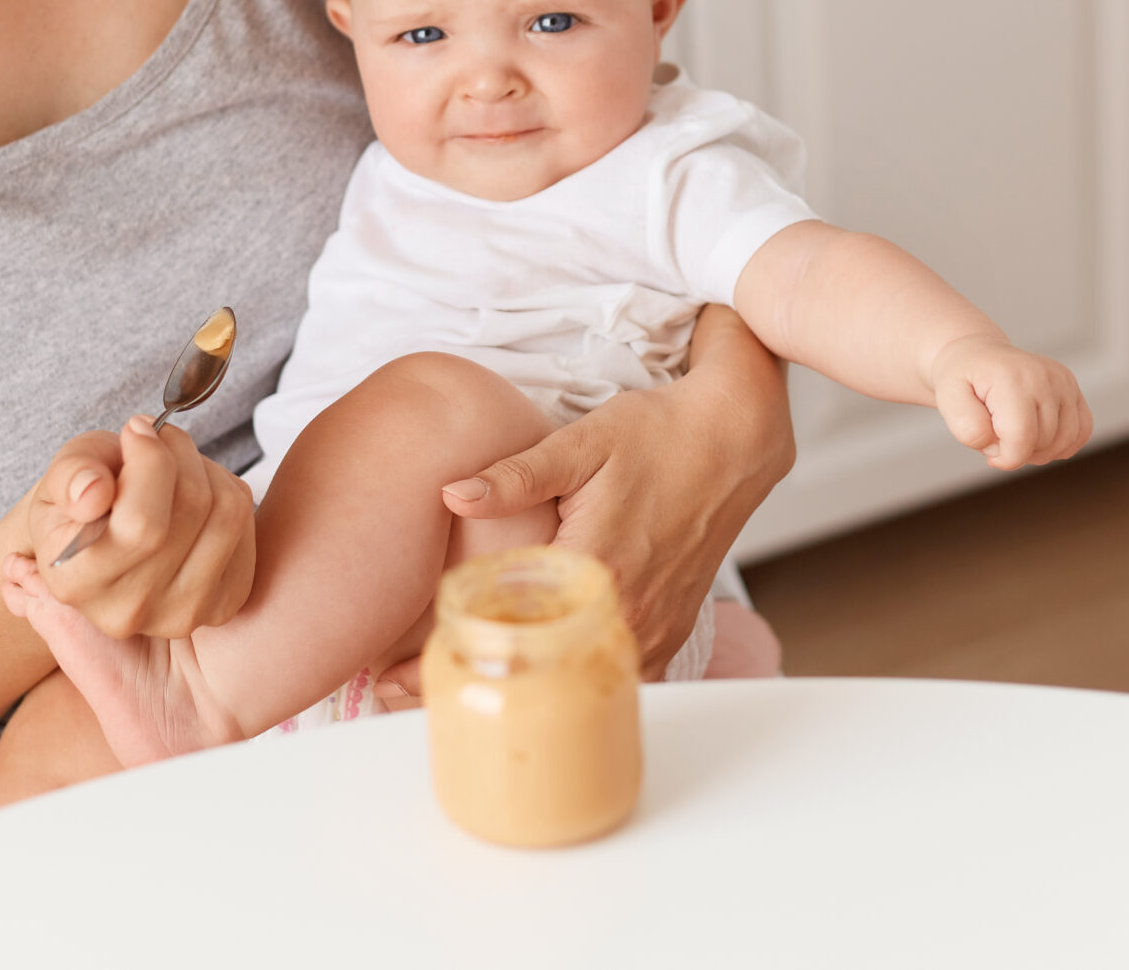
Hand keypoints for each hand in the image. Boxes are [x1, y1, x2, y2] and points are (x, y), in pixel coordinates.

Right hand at [14, 416, 255, 640]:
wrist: (102, 538)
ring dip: (204, 466)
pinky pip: (245, 522)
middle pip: (192, 508)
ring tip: (175, 463)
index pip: (142, 524)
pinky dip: (224, 488)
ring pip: (226, 511)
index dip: (150, 461)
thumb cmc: (79, 501)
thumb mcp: (59, 476)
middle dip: (179, 451)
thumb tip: (93, 494)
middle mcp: (130, 611)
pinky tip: (195, 491)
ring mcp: (182, 613)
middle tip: (158, 434)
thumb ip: (70, 477)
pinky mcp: (224, 602)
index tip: (137, 430)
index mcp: (76, 584)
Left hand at [438, 306, 790, 676]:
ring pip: (575, 682)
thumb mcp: (581, 444)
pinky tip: (531, 671)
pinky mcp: (669, 629)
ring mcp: (653, 626)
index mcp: (596, 570)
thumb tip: (454, 493)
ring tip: (457, 686)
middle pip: (536, 672)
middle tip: (402, 692)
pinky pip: (611, 672)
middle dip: (469, 683)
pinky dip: (567, 678)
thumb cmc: (659, 435)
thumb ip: (516, 476)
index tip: (394, 679)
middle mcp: (627, 611)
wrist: (733, 441)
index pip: (506, 634)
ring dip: (520, 689)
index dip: (445, 658)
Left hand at [927, 333, 1090, 469]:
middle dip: (1017, 451)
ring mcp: (1063, 380)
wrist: (977, 356)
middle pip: (1042, 442)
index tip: (989, 452)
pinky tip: (1037, 437)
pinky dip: (1061, 444)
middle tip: (996, 433)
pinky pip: (1082, 432)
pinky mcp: (1074, 388)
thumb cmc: (962, 380)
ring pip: (1064, 441)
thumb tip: (998, 447)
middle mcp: (1043, 375)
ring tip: (1015, 434)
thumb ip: (967, 428)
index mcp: (1011, 377)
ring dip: (1038, 450)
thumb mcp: (947, 399)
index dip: (1005, 458)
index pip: (1021, 437)